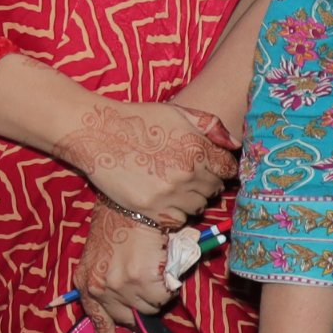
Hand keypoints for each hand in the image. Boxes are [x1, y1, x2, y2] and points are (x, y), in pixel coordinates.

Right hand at [51, 99, 234, 229]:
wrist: (97, 135)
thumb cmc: (137, 120)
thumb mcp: (178, 113)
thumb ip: (211, 126)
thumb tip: (234, 144)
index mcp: (196, 148)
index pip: (227, 169)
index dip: (221, 167)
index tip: (212, 167)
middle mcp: (187, 174)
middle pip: (214, 189)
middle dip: (207, 182)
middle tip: (191, 175)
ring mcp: (169, 194)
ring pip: (198, 206)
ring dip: (193, 198)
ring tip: (177, 187)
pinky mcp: (151, 209)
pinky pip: (178, 220)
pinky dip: (176, 212)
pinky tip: (164, 198)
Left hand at [72, 213, 175, 332]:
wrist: (129, 200)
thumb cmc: (119, 219)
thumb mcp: (101, 251)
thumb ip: (108, 276)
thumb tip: (132, 300)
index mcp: (86, 280)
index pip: (96, 320)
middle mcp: (99, 287)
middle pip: (129, 317)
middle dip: (143, 302)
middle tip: (149, 279)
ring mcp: (119, 286)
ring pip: (152, 306)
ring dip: (159, 290)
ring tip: (155, 264)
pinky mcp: (140, 281)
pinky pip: (165, 295)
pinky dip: (170, 282)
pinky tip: (163, 263)